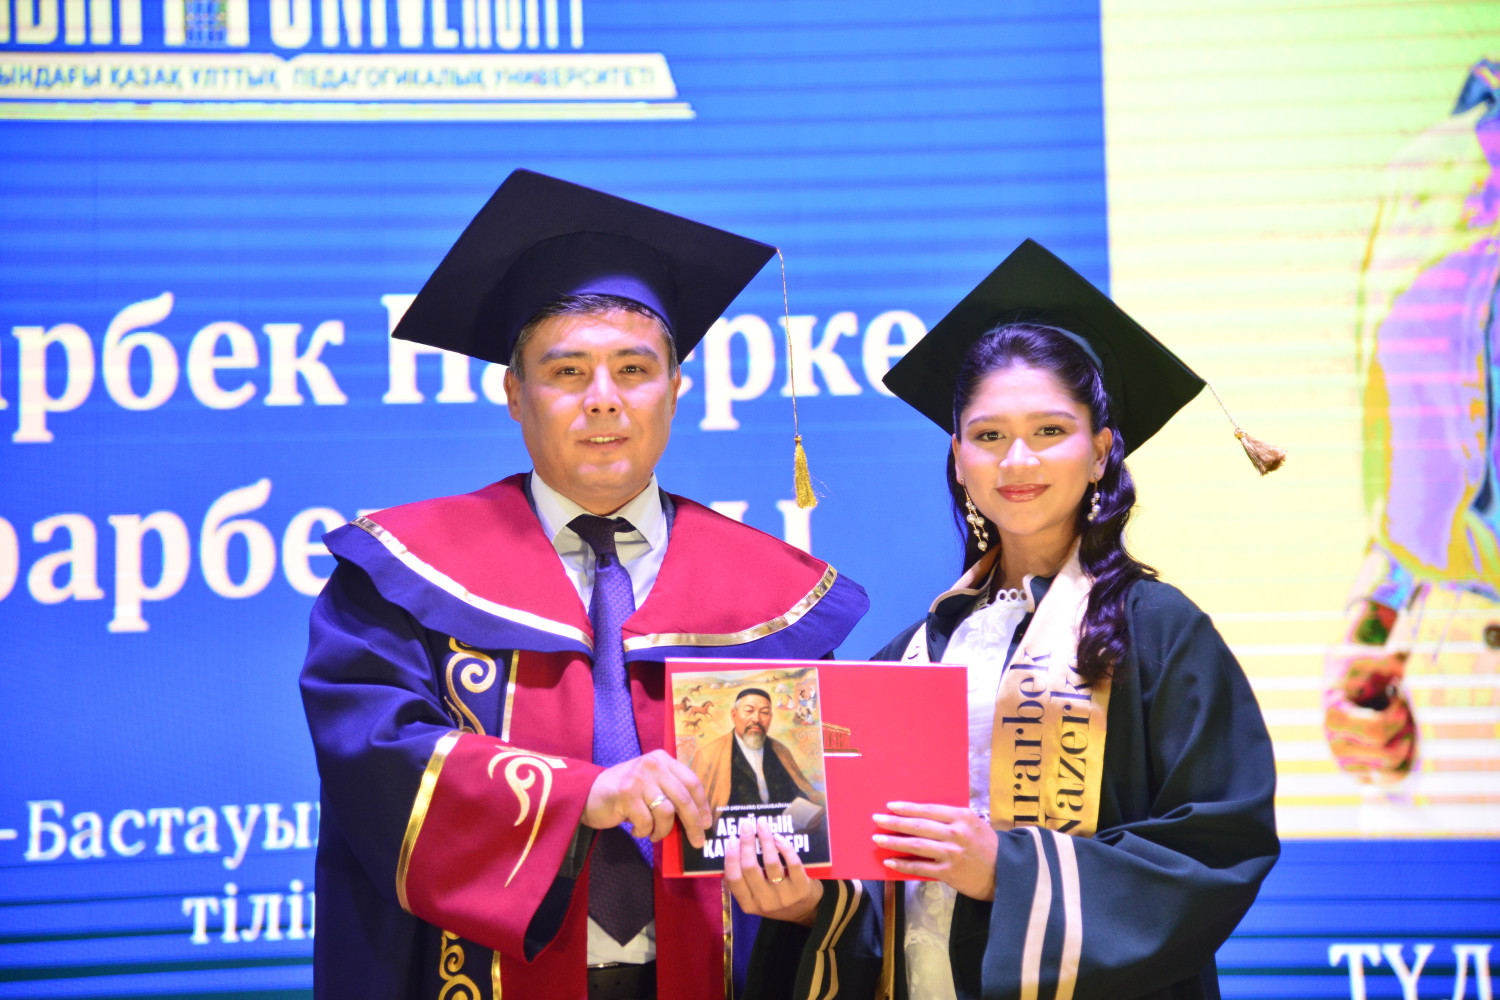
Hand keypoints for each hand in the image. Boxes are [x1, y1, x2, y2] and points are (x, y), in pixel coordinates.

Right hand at [582, 749, 712, 847]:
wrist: (588, 793)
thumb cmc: (625, 793)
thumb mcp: (650, 783)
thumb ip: (670, 792)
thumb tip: (698, 819)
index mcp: (663, 760)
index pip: (692, 782)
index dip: (702, 805)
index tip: (707, 822)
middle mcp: (653, 765)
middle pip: (684, 798)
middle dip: (693, 824)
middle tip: (696, 842)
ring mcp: (639, 778)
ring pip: (667, 812)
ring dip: (662, 830)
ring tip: (653, 834)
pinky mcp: (626, 794)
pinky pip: (646, 822)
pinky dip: (644, 831)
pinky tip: (635, 829)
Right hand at [724, 816, 822, 925]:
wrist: (805, 910)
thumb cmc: (775, 898)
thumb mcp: (756, 897)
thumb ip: (745, 880)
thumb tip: (733, 847)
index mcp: (748, 904)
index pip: (734, 879)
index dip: (731, 857)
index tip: (732, 839)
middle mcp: (765, 902)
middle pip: (750, 868)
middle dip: (746, 843)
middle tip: (746, 825)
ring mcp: (784, 896)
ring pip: (771, 863)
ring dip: (765, 840)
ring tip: (762, 824)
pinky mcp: (801, 888)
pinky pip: (792, 863)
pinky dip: (784, 847)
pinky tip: (778, 837)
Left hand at [874, 801, 997, 900]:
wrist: (1007, 873)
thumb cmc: (988, 846)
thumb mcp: (974, 824)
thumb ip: (952, 820)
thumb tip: (921, 816)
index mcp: (962, 817)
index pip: (928, 810)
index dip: (907, 808)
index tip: (890, 806)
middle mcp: (955, 833)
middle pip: (918, 826)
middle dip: (894, 822)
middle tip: (877, 820)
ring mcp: (952, 854)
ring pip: (916, 846)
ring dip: (894, 842)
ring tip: (878, 839)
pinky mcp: (949, 873)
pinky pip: (920, 868)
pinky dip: (903, 865)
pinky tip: (890, 861)